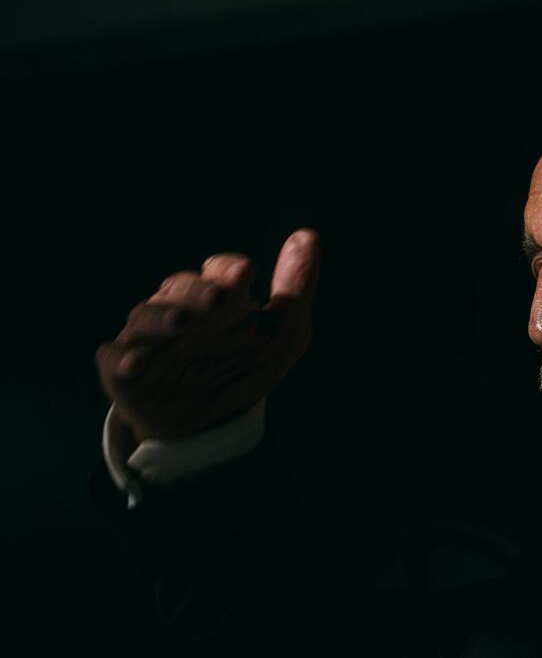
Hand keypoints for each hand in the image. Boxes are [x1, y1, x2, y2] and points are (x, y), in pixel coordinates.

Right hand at [96, 229, 321, 442]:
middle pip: (181, 287)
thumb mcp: (283, 335)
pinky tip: (139, 362)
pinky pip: (117, 360)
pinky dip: (125, 360)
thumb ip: (296, 291)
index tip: (244, 273)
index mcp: (215, 297)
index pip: (218, 271)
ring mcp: (149, 338)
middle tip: (220, 299)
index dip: (228, 268)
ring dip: (164, 318)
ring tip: (181, 322)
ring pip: (148, 317)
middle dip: (199, 291)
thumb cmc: (243, 366)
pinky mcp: (124, 371)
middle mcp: (179, 309)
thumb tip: (308, 236)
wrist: (210, 422)